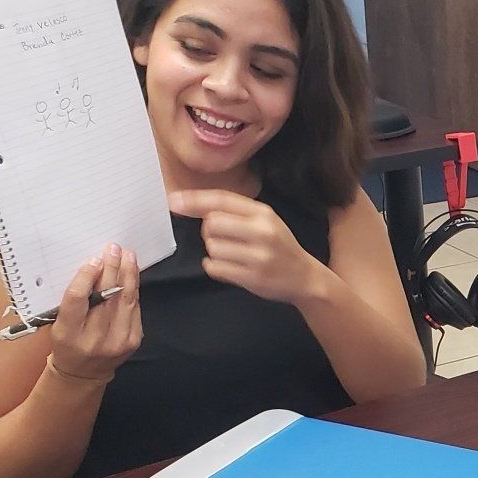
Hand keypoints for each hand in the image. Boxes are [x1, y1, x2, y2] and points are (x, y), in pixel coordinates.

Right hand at [45, 245, 141, 383]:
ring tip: (128, 256)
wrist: (83, 372)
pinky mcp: (133, 340)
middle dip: (111, 269)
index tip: (94, 259)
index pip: (78, 299)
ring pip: (125, 300)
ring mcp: (117, 341)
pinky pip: (134, 308)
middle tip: (113, 249)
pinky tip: (132, 274)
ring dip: (127, 275)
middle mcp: (94, 339)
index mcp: (68, 334)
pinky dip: (133, 289)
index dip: (86, 276)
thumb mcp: (58, 324)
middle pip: (106, 296)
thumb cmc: (67, 342)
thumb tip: (91, 267)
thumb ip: (72, 301)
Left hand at [170, 189, 324, 305]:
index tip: (172, 201)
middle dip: (208, 232)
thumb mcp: (265, 222)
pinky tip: (229, 267)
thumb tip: (190, 204)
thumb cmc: (279, 247)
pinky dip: (214, 267)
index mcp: (264, 213)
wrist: (305, 278)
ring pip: (212, 248)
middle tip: (221, 239)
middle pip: (212, 223)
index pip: (221, 200)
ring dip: (214, 252)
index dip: (194, 200)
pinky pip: (215, 268)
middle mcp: (262, 232)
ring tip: (231, 256)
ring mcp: (258, 256)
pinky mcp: (252, 277)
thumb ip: (235, 212)